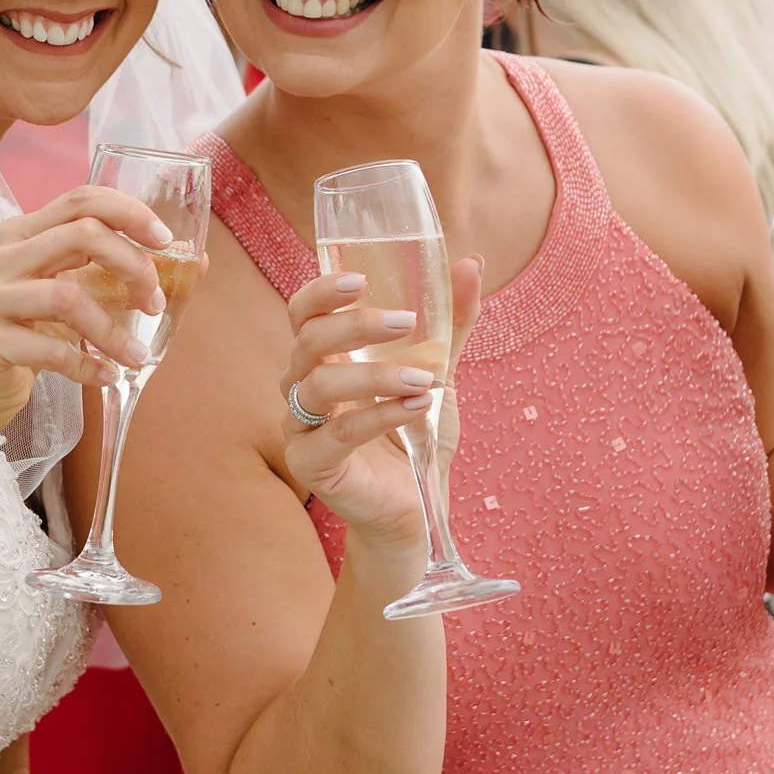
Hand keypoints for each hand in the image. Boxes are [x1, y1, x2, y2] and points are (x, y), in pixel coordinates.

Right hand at [0, 185, 172, 438]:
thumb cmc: (31, 336)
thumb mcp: (73, 296)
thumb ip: (120, 276)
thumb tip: (196, 261)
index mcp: (25, 234)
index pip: (81, 199)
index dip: (129, 211)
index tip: (165, 241)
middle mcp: (3, 256)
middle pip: (80, 234)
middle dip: (132, 266)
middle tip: (155, 303)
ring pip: (66, 296)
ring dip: (113, 330)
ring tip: (137, 355)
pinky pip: (47, 349)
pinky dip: (86, 365)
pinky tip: (105, 376)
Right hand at [281, 255, 482, 544]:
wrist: (418, 511)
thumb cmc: (418, 437)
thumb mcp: (439, 372)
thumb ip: (450, 323)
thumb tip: (472, 263)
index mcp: (325, 358)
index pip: (303, 313)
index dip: (321, 291)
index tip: (360, 278)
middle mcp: (303, 387)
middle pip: (307, 340)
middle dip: (355, 325)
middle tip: (406, 321)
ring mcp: (301, 427)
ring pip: (318, 385)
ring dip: (376, 375)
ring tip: (427, 378)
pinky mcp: (311, 465)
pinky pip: (337, 433)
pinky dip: (380, 414)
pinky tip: (418, 406)